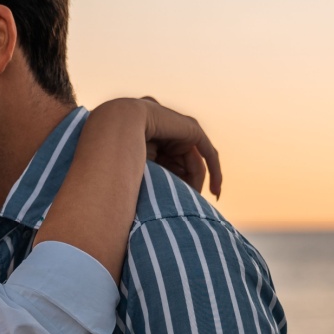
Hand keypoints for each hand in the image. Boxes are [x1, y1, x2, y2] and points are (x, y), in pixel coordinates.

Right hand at [95, 97, 222, 197]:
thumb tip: (166, 203)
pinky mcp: (191, 128)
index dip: (176, 185)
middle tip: (187, 205)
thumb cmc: (118, 152)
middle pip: (183, 164)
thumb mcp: (141, 169)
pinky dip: (214, 172)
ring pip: (194, 161)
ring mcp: (178, 127)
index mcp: (148, 136)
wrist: (118, 126)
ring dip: (197, 182)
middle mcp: (164, 129)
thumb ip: (157, 177)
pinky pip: (207, 153)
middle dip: (187, 185)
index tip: (176, 206)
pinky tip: (215, 191)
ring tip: (193, 200)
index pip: (169, 164)